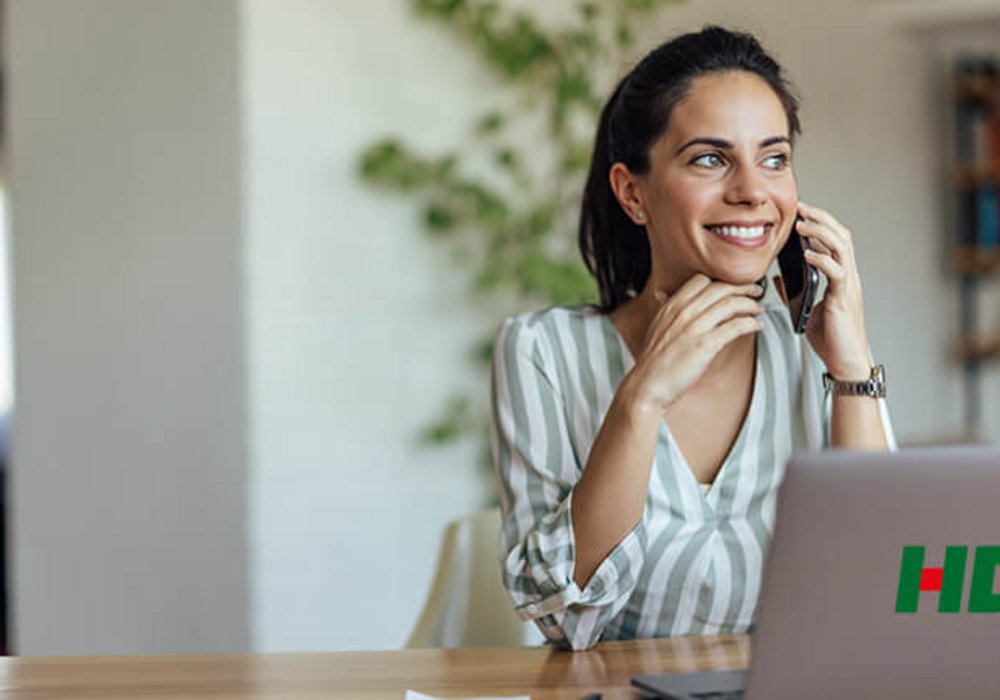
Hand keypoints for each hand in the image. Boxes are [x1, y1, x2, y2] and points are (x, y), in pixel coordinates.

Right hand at [626, 273, 763, 411]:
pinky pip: (735, 326)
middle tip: (754, 292)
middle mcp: (683, 312)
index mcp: (672, 305)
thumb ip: (667, 309)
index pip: (701, 280)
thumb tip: (667, 295)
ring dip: (750, 305)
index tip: (732, 287)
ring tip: (757, 310)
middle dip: (743, 288)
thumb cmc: (654, 361)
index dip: (721, 282)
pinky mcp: (706, 345)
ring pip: (731, 304)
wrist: (648, 384)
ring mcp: (695, 327)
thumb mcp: (657, 327)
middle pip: (720, 288)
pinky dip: (750, 324)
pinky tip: (755, 326)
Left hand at [795, 201, 871, 378]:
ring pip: (842, 249)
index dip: (821, 223)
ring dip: (821, 233)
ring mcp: (848, 287)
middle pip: (842, 236)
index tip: (802, 212)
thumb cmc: (831, 338)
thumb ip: (795, 291)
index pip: (836, 240)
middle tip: (801, 208)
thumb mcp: (807, 309)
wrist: (845, 361)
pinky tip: (808, 255)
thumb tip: (778, 278)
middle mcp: (848, 277)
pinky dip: (822, 261)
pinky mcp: (843, 299)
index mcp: (840, 277)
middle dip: (822, 219)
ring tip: (802, 225)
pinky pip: (836, 273)